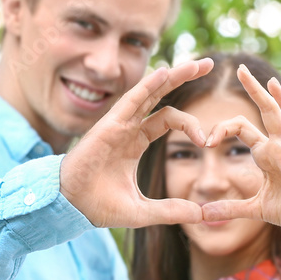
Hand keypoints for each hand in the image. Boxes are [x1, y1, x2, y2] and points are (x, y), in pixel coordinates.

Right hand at [60, 59, 212, 227]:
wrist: (71, 206)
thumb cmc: (99, 205)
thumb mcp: (143, 211)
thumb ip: (171, 210)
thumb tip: (202, 216)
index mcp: (136, 141)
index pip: (169, 119)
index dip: (192, 125)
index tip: (208, 142)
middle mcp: (128, 127)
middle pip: (161, 95)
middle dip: (184, 78)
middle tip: (209, 64)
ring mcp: (118, 124)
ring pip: (148, 91)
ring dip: (173, 76)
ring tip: (197, 63)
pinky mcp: (108, 126)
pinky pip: (131, 100)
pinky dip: (147, 86)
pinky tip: (165, 73)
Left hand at [200, 65, 280, 234]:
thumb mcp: (255, 209)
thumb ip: (230, 209)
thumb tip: (202, 215)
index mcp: (266, 151)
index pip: (242, 128)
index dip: (222, 129)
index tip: (205, 140)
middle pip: (267, 111)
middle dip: (254, 90)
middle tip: (239, 68)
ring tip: (270, 83)